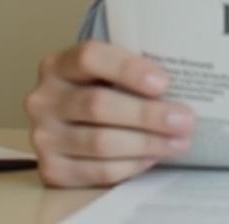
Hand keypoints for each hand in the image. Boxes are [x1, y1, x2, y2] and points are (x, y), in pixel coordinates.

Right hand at [24, 42, 194, 187]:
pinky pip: (97, 171)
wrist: (69, 123)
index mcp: (57, 65)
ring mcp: (43, 136)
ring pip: (100, 141)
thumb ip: (131, 71)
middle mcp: (43, 99)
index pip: (90, 58)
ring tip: (178, 141)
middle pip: (98, 105)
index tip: (164, 82)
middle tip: (184, 119)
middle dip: (147, 114)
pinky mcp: (52, 169)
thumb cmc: (100, 90)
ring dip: (146, 143)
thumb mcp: (107, 72)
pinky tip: (153, 157)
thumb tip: (183, 83)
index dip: (128, 70)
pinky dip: (131, 165)